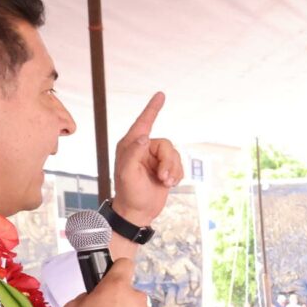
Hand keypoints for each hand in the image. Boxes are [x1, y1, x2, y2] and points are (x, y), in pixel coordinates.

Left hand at [111, 92, 180, 231]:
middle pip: (166, 145)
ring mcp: (154, 158)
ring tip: (166, 183)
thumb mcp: (127, 173)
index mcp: (130, 145)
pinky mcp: (165, 168)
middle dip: (169, 162)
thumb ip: (134, 152)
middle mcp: (143, 148)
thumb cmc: (129, 193)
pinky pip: (179, 164)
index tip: (161, 95)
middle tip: (164, 178)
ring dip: (173, 171)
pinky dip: (177, 175)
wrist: (138, 212)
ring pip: (175, 155)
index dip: (153, 108)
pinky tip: (168, 184)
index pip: (143, 123)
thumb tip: (144, 136)